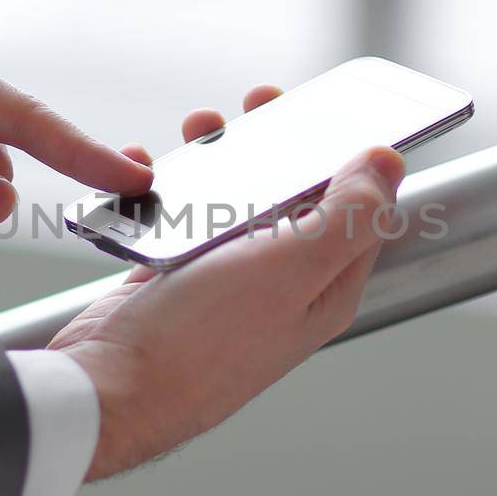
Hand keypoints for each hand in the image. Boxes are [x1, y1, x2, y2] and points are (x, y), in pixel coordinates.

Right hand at [47, 86, 405, 479]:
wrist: (108, 390)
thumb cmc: (201, 342)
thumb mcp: (292, 269)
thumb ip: (348, 214)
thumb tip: (389, 162)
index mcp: (324, 285)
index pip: (358, 208)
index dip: (349, 154)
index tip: (330, 106)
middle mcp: (279, 283)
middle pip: (292, 195)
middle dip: (279, 143)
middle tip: (259, 104)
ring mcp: (224, 282)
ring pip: (232, 201)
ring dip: (218, 158)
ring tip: (198, 127)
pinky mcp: (172, 279)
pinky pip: (177, 218)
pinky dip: (164, 188)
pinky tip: (148, 173)